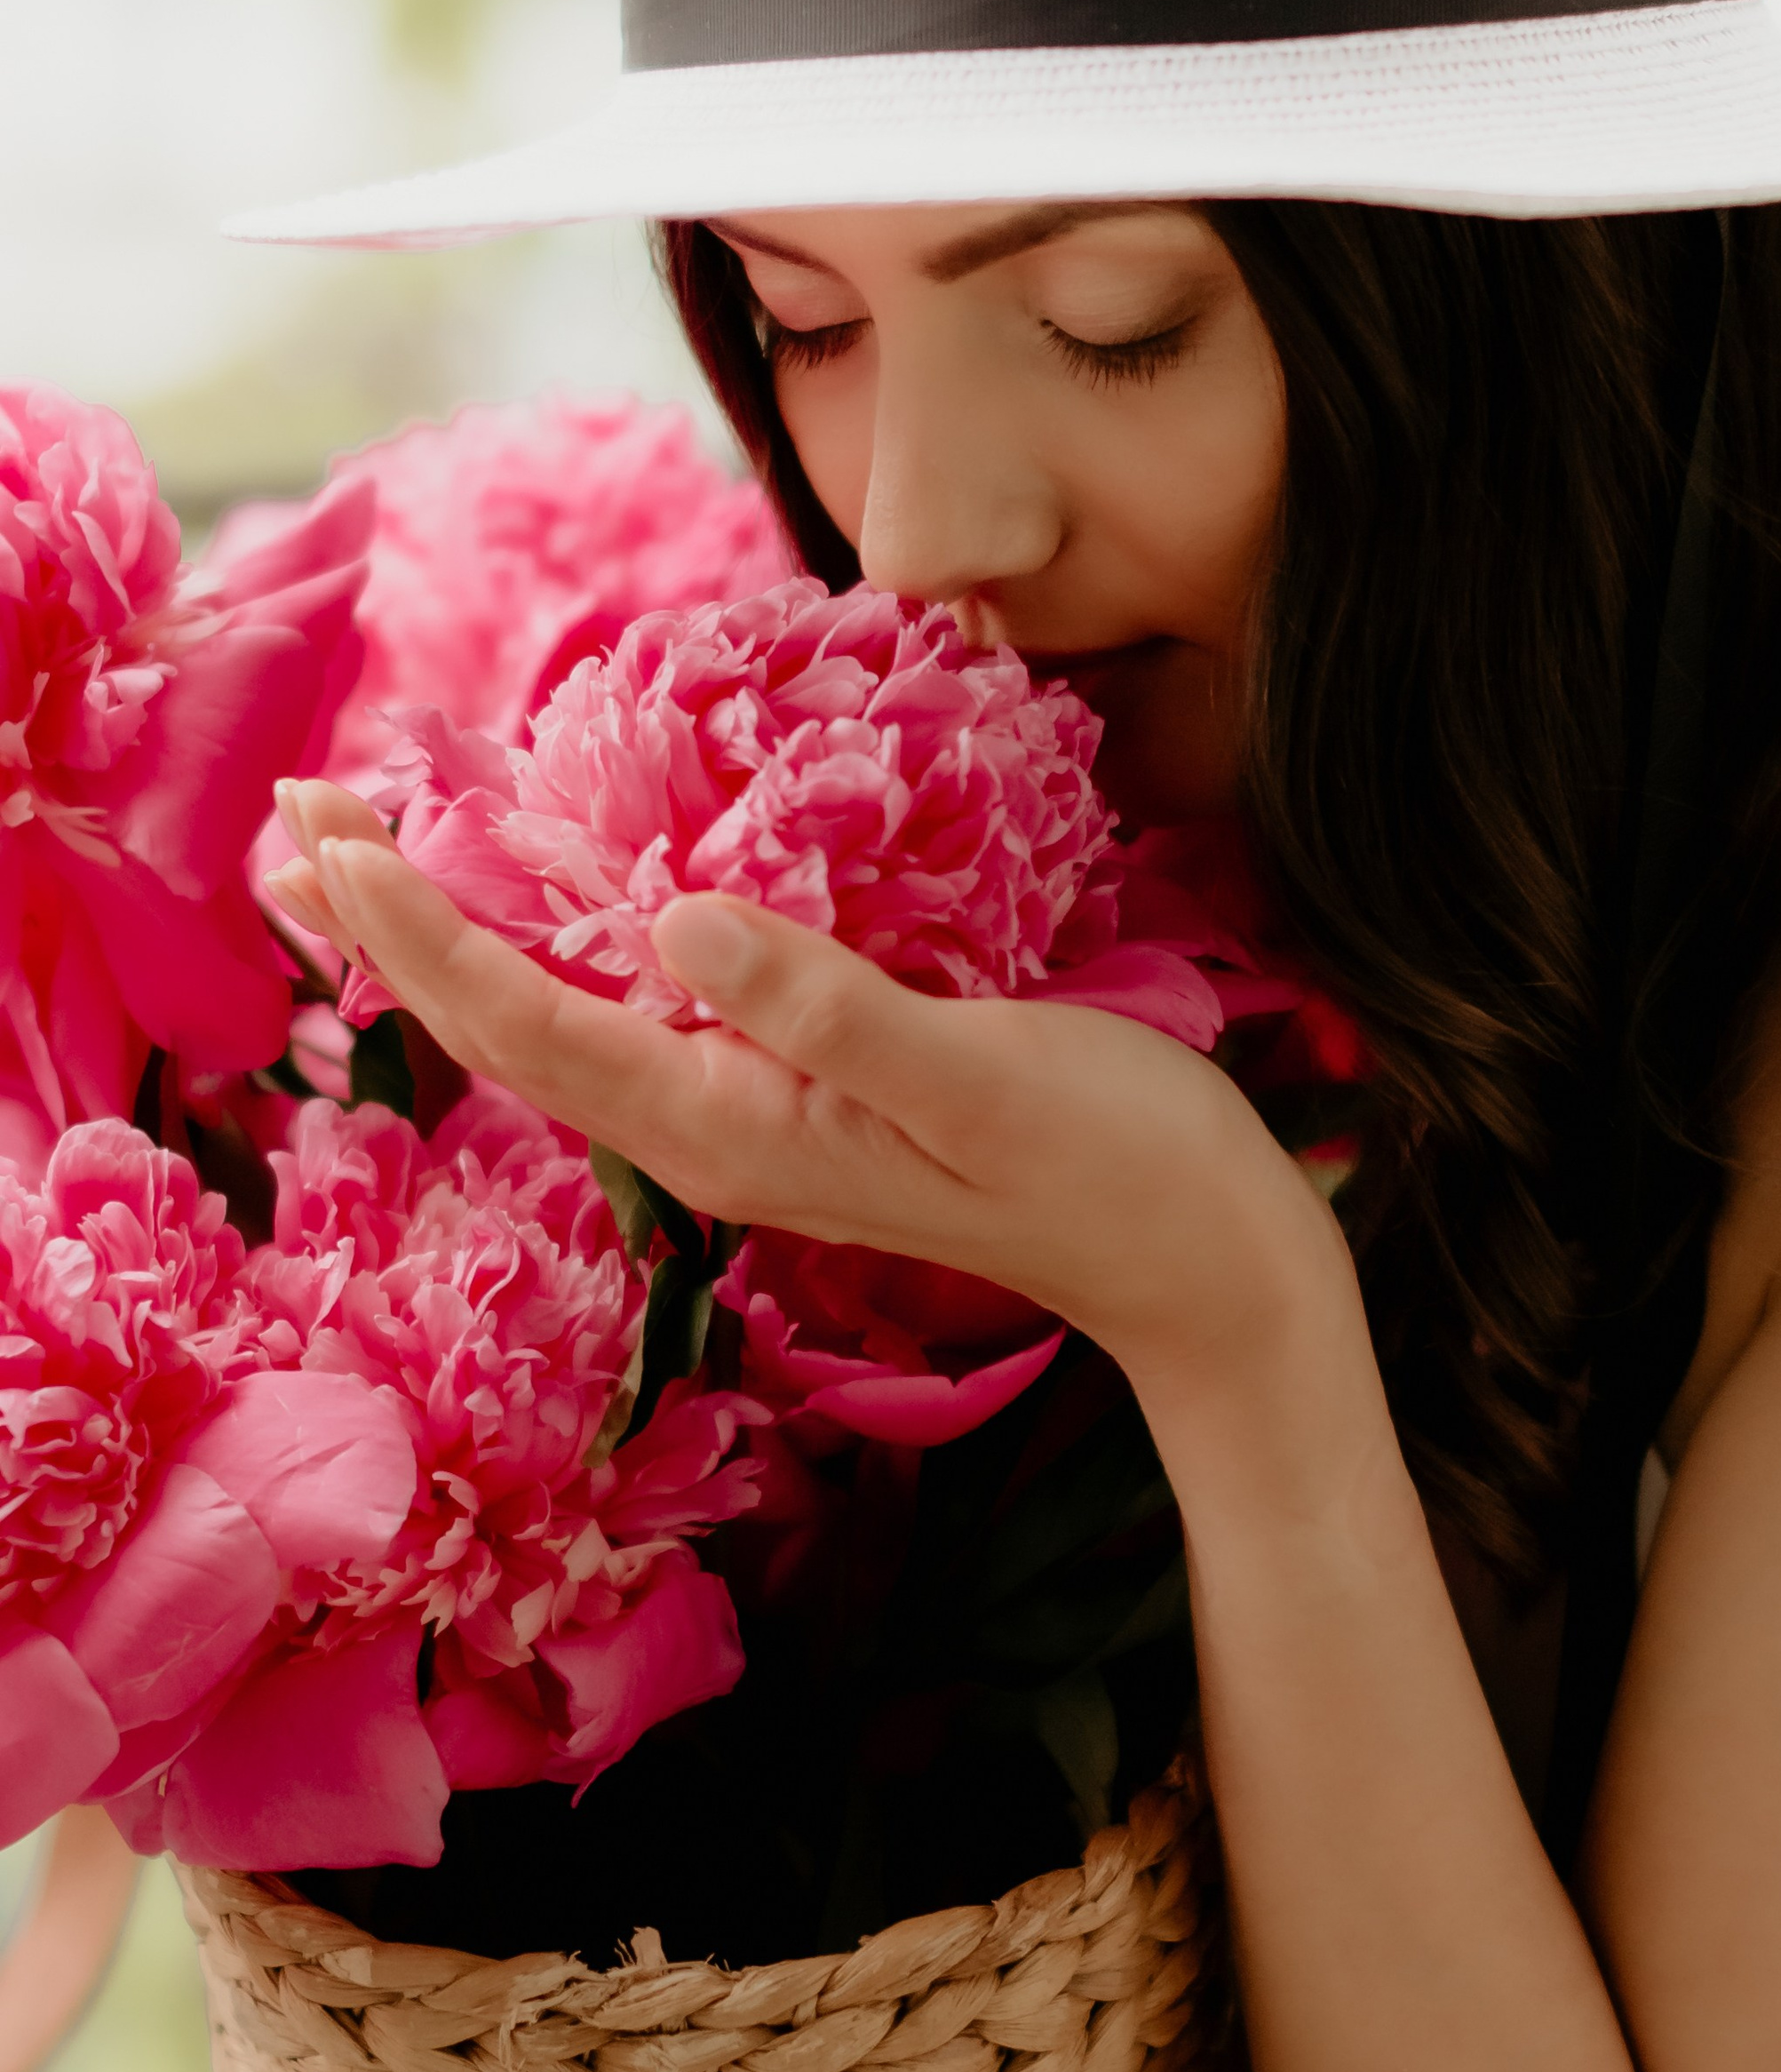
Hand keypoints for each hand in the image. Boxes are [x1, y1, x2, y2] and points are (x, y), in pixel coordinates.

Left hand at [268, 778, 1345, 1380]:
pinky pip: (636, 1020)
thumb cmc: (1110, 1160)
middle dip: (393, 926)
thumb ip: (826, 1007)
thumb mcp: (976, 1073)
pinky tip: (551, 907)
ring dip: (457, 940)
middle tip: (294, 812)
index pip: (527, 1022)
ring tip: (369, 855)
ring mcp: (754, 1121)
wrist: (1197, 1258)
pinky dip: (558, 952)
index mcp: (732, 1128)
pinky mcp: (802, 1096)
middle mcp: (714, 1135)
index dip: (417, 926)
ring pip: (561, 1025)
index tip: (329, 827)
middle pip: (508, 1028)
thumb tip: (672, 923)